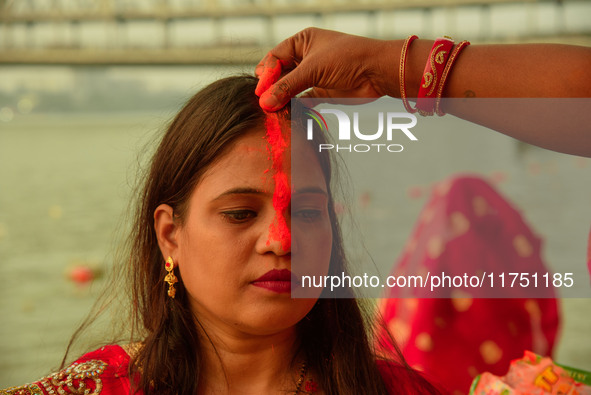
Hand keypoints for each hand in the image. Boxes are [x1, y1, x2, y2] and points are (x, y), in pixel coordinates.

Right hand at [255, 27, 397, 110]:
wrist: (377, 72)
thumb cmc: (348, 59)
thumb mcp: (313, 69)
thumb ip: (287, 86)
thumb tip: (264, 102)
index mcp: (303, 41)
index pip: (275, 57)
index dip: (266, 73)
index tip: (260, 91)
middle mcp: (307, 56)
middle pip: (280, 73)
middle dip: (271, 87)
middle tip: (262, 101)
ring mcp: (314, 74)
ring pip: (290, 87)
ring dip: (281, 98)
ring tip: (270, 110)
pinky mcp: (322, 92)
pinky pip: (301, 99)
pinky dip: (293, 106)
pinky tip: (285, 113)